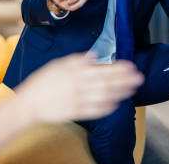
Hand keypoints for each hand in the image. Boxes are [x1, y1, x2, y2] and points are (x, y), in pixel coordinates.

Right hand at [15, 53, 143, 122]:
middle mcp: (78, 85)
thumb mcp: (59, 64)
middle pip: (107, 82)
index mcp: (74, 72)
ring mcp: (78, 100)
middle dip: (124, 80)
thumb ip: (77, 60)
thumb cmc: (43, 82)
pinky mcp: (76, 112)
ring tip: (132, 89)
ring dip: (120, 92)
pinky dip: (107, 107)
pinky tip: (116, 103)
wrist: (30, 102)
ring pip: (104, 96)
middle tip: (138, 77)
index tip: (130, 66)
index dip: (118, 68)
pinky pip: (96, 110)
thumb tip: (93, 55)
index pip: (102, 69)